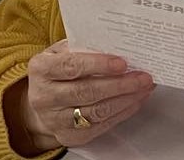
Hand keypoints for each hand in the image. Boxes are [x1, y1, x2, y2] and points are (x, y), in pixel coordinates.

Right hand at [12, 43, 154, 151]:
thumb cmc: (55, 72)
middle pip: (86, 92)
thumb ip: (80, 48)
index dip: (98, 65)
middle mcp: (44, 96)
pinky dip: (121, 113)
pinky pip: (100, 126)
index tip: (122, 63)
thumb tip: (114, 47)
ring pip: (96, 112)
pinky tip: (134, 102)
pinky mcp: (69, 136)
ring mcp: (55, 119)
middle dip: (119, 85)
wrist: (41, 103)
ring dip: (125, 100)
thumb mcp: (59, 53)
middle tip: (142, 77)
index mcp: (40, 69)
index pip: (71, 66)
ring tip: (143, 88)